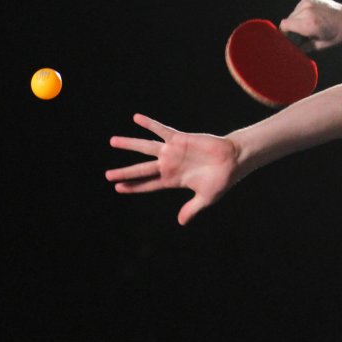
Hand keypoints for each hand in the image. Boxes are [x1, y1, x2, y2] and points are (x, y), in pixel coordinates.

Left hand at [106, 113, 240, 225]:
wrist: (234, 160)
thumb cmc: (222, 180)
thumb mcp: (206, 198)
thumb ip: (192, 209)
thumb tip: (181, 222)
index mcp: (172, 180)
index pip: (148, 184)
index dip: (134, 187)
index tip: (118, 188)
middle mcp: (168, 165)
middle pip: (141, 169)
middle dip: (124, 172)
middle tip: (107, 175)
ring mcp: (172, 152)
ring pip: (146, 148)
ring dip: (129, 144)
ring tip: (112, 141)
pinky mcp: (180, 139)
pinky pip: (161, 130)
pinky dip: (149, 124)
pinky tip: (136, 118)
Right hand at [279, 0, 341, 51]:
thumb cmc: (336, 35)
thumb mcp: (319, 45)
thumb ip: (303, 47)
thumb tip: (292, 49)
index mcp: (309, 24)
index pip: (285, 26)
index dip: (285, 33)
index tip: (289, 38)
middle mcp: (307, 11)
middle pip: (288, 20)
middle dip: (292, 28)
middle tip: (301, 34)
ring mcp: (308, 2)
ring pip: (292, 13)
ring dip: (296, 20)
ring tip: (308, 25)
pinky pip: (298, 7)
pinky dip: (301, 13)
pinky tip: (311, 17)